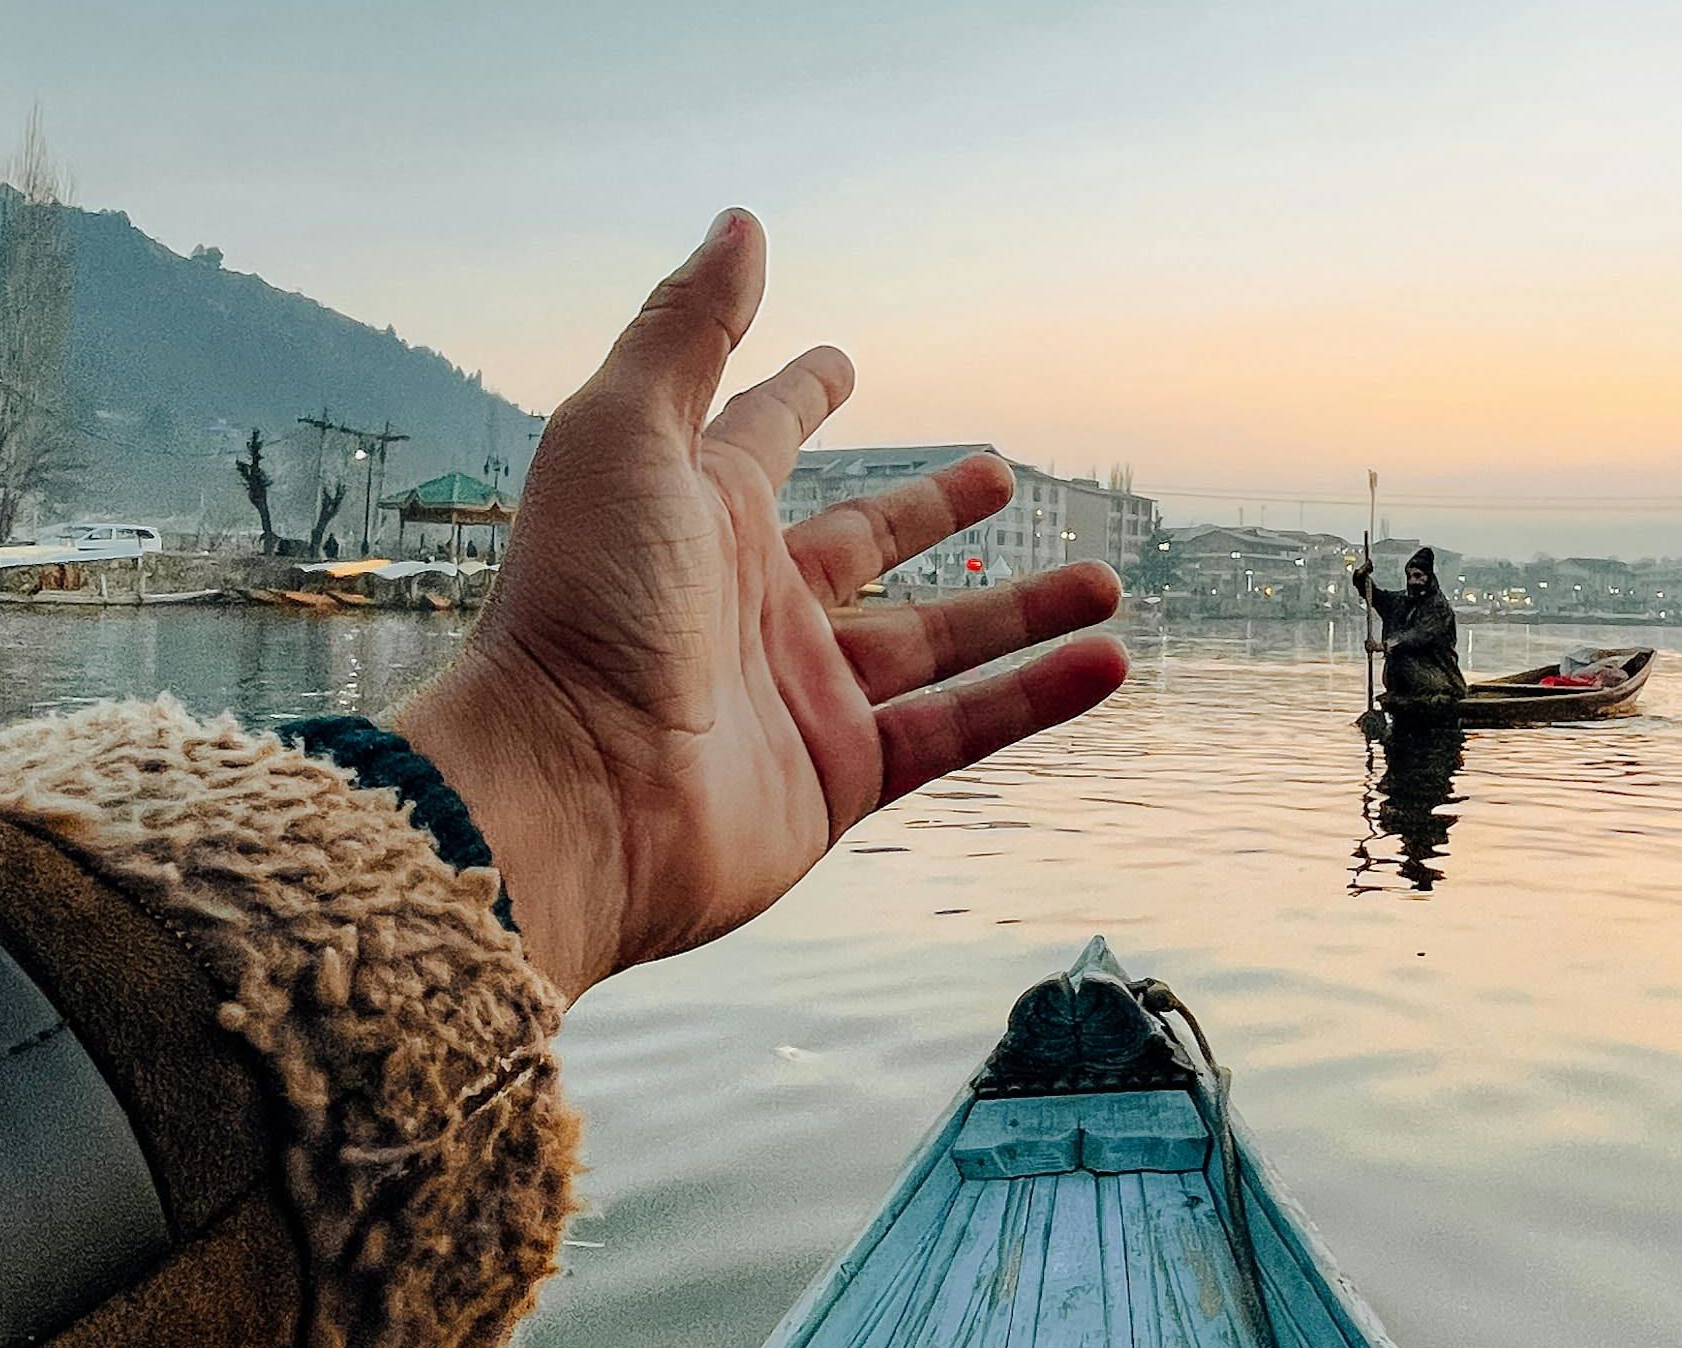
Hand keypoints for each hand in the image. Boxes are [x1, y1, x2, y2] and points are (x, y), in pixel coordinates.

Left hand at [390, 211, 1128, 998]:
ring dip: (1021, 611)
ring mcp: (800, 693)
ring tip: (1104, 583)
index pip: (761, 437)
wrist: (573, 789)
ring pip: (936, 640)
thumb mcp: (625, 433)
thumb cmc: (581, 604)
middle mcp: (752, 602)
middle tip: (998, 474)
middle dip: (930, 509)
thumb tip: (740, 224)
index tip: (839, 362)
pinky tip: (1107, 661)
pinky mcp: (839, 775)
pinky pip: (958, 727)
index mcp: (697, 514)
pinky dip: (1035, 696)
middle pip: (865, 542)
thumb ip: (687, 328)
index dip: (797, 395)